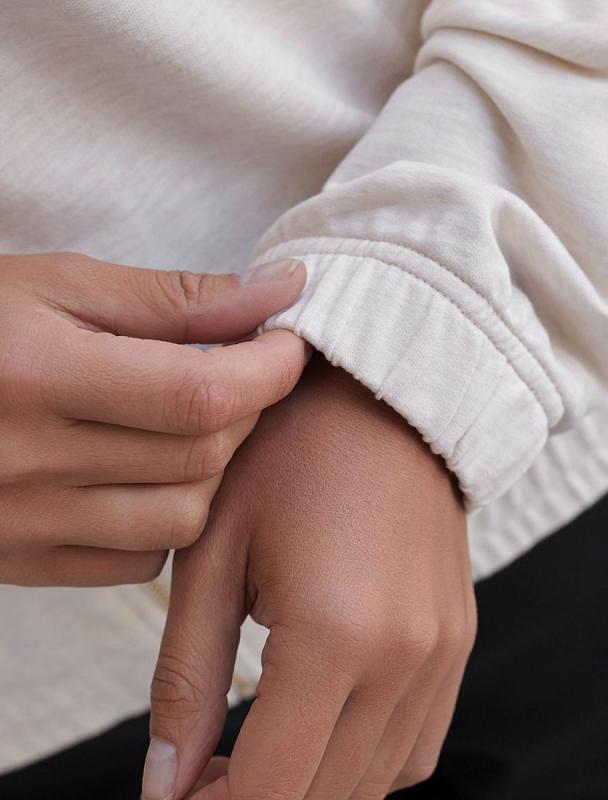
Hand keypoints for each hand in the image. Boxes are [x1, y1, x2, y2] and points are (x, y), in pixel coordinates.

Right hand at [0, 252, 306, 585]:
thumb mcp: (60, 285)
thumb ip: (176, 297)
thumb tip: (282, 289)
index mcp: (34, 374)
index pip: (199, 393)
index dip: (268, 369)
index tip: (289, 342)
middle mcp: (25, 462)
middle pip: (200, 455)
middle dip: (248, 408)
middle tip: (242, 368)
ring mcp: (19, 524)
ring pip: (182, 518)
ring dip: (214, 466)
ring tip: (195, 420)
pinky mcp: (18, 562)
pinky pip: (137, 558)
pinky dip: (166, 515)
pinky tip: (146, 469)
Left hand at [146, 354, 475, 799]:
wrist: (377, 391)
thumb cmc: (283, 451)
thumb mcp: (213, 552)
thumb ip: (187, 677)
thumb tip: (164, 783)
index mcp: (335, 634)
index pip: (274, 790)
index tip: (178, 797)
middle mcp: (405, 657)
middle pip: (328, 797)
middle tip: (203, 776)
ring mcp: (443, 651)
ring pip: (378, 782)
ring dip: (313, 786)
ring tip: (256, 751)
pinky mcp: (458, 638)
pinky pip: (417, 745)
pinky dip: (366, 761)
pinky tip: (321, 722)